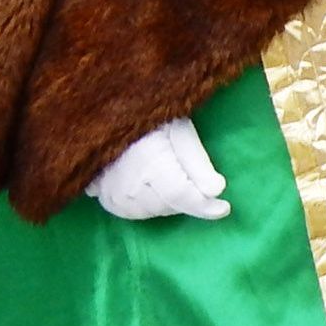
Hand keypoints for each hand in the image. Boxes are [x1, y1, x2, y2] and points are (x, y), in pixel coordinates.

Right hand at [86, 116, 229, 220]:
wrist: (108, 114)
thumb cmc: (150, 118)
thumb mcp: (180, 130)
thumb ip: (197, 161)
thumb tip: (217, 190)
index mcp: (148, 164)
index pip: (180, 196)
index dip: (204, 206)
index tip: (224, 208)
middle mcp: (126, 184)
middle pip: (169, 206)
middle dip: (186, 197)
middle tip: (186, 173)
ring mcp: (111, 193)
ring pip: (152, 211)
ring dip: (167, 202)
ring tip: (168, 176)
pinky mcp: (101, 197)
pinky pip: (133, 212)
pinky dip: (147, 204)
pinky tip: (152, 187)